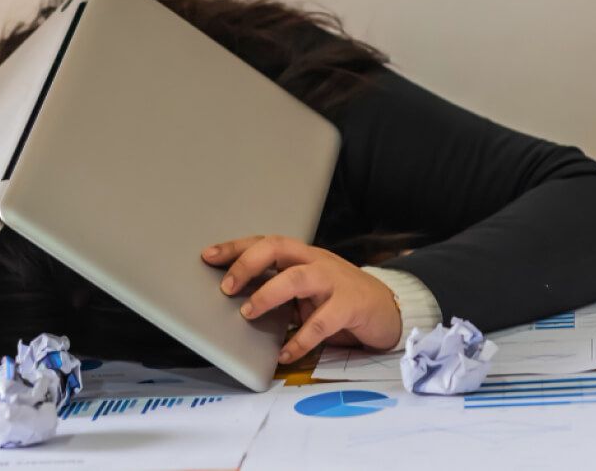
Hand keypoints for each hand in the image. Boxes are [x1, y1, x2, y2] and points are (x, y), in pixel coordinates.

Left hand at [201, 235, 400, 363]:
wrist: (388, 309)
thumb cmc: (337, 298)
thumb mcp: (305, 289)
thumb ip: (278, 288)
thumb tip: (235, 300)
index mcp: (301, 255)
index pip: (264, 243)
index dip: (235, 248)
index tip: (208, 256)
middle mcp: (316, 261)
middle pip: (278, 249)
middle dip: (248, 264)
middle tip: (227, 287)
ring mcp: (335, 281)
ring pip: (299, 278)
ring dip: (269, 294)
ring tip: (248, 313)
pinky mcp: (352, 306)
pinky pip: (322, 322)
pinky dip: (300, 340)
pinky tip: (284, 354)